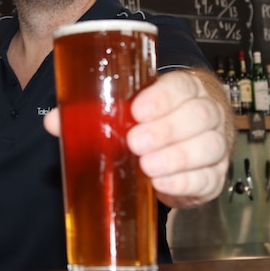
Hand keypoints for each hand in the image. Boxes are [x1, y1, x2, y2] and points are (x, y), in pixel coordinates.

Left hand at [43, 68, 233, 208]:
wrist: (186, 139)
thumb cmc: (153, 120)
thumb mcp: (129, 109)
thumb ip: (94, 113)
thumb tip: (54, 121)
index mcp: (185, 89)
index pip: (181, 86)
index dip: (162, 98)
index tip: (137, 110)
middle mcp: (207, 113)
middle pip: (199, 116)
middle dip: (166, 130)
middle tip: (136, 142)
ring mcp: (215, 145)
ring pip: (209, 147)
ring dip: (177, 158)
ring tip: (147, 166)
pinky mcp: (213, 175)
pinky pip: (208, 179)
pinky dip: (185, 182)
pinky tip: (162, 185)